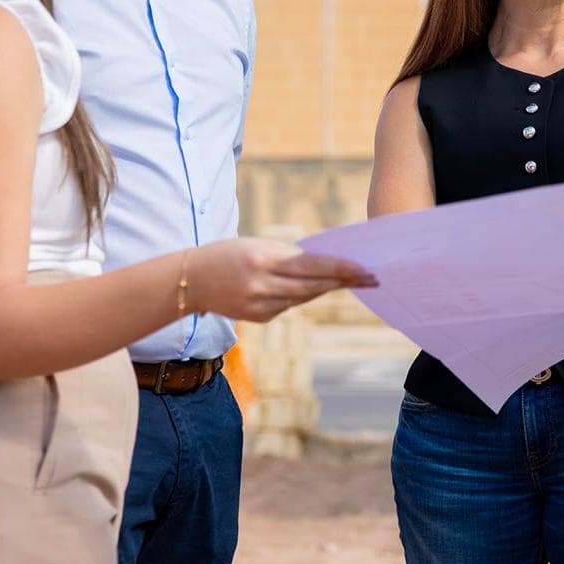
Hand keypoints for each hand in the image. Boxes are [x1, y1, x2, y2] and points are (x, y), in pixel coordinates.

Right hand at [187, 237, 377, 322]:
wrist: (191, 281)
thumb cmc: (229, 254)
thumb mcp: (258, 246)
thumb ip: (289, 256)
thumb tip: (324, 265)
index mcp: (263, 261)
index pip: (312, 266)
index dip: (341, 269)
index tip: (366, 269)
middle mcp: (262, 286)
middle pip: (313, 286)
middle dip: (345, 281)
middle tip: (373, 277)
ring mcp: (260, 306)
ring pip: (304, 297)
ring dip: (327, 288)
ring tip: (353, 279)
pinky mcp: (259, 317)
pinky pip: (289, 305)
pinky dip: (300, 295)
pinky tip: (310, 287)